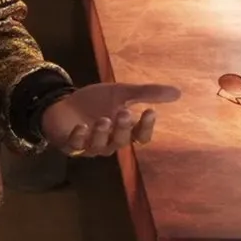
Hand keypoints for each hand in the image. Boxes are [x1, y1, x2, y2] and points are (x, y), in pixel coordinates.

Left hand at [40, 82, 181, 157]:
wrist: (62, 103)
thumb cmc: (95, 102)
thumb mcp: (120, 93)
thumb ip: (146, 93)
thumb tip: (178, 93)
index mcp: (123, 131)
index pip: (140, 137)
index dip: (146, 127)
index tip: (150, 111)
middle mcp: (108, 142)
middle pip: (121, 142)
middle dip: (123, 128)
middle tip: (124, 112)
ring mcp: (87, 146)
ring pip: (99, 147)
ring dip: (102, 133)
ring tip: (103, 119)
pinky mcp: (68, 145)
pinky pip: (75, 146)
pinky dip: (78, 137)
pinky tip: (81, 126)